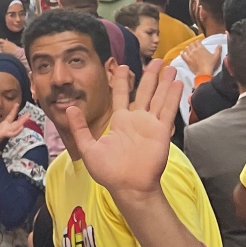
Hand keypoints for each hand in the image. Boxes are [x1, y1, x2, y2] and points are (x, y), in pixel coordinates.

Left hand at [0, 103, 25, 156]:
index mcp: (4, 125)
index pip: (11, 116)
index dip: (14, 110)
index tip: (17, 103)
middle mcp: (7, 128)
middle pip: (16, 122)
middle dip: (23, 118)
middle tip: (29, 113)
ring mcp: (7, 132)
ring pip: (16, 127)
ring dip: (22, 122)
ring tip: (27, 117)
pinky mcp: (4, 135)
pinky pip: (12, 133)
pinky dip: (17, 131)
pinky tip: (21, 127)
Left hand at [65, 61, 180, 206]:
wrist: (128, 187)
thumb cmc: (108, 172)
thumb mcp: (88, 148)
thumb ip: (80, 128)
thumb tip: (69, 108)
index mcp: (120, 122)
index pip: (120, 95)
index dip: (121, 81)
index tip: (122, 66)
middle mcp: (136, 120)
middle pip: (144, 92)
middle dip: (149, 76)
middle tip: (154, 60)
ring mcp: (150, 124)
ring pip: (158, 97)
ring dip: (163, 82)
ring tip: (168, 66)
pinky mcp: (161, 131)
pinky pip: (167, 110)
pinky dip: (172, 96)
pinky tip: (176, 82)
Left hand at [180, 40, 221, 76]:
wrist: (204, 72)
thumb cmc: (211, 64)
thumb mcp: (216, 56)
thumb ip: (218, 50)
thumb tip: (219, 45)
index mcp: (201, 48)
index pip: (197, 42)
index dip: (197, 42)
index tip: (198, 43)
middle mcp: (194, 50)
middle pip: (191, 44)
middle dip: (192, 45)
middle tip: (193, 46)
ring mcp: (190, 55)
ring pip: (186, 49)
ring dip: (187, 48)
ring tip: (188, 49)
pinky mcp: (187, 60)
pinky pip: (182, 55)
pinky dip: (182, 54)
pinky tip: (182, 53)